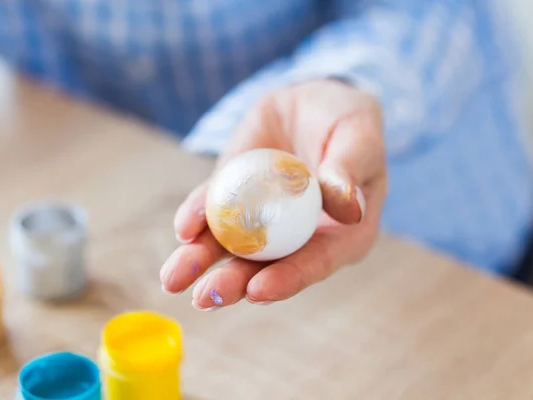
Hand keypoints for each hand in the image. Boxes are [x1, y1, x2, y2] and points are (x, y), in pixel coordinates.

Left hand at [160, 79, 386, 309]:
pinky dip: (197, 218)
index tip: (258, 289)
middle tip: (205, 297)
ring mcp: (265, 219)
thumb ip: (351, 169)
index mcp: (342, 233)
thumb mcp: (359, 135)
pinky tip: (184, 228)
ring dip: (202, 262)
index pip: (317, 262)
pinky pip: (214, 211)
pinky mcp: (237, 197)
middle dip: (234, 283)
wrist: (310, 99)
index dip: (289, 278)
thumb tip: (349, 209)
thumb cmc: (348, 120)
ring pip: (233, 246)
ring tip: (173, 279)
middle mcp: (301, 235)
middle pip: (268, 266)